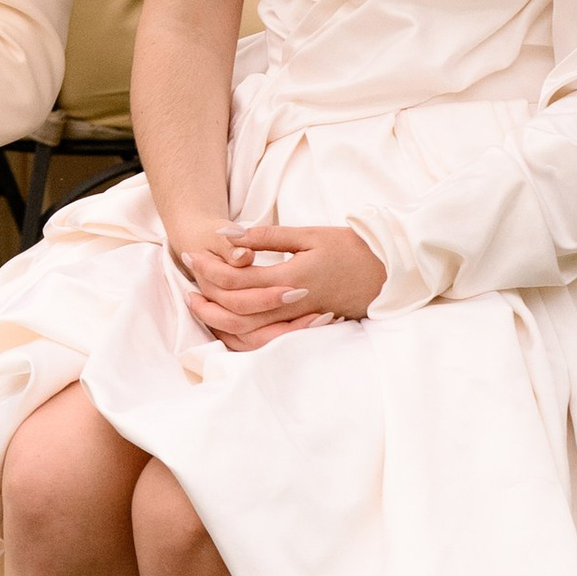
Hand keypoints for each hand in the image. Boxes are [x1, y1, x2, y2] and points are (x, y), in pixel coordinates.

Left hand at [171, 215, 384, 350]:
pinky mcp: (304, 328)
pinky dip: (241, 335)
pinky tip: (228, 323)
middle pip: (236, 313)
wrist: (389, 273)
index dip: (210, 268)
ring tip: (200, 305)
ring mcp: (298, 321)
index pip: (237, 280)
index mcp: (291, 278)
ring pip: (248, 333)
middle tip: (187, 287)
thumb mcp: (309, 235)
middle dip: (207, 301)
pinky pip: (265, 340)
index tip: (192, 255)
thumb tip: (228, 236)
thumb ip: (267, 238)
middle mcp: (292, 305)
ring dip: (219, 322)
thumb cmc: (350, 248)